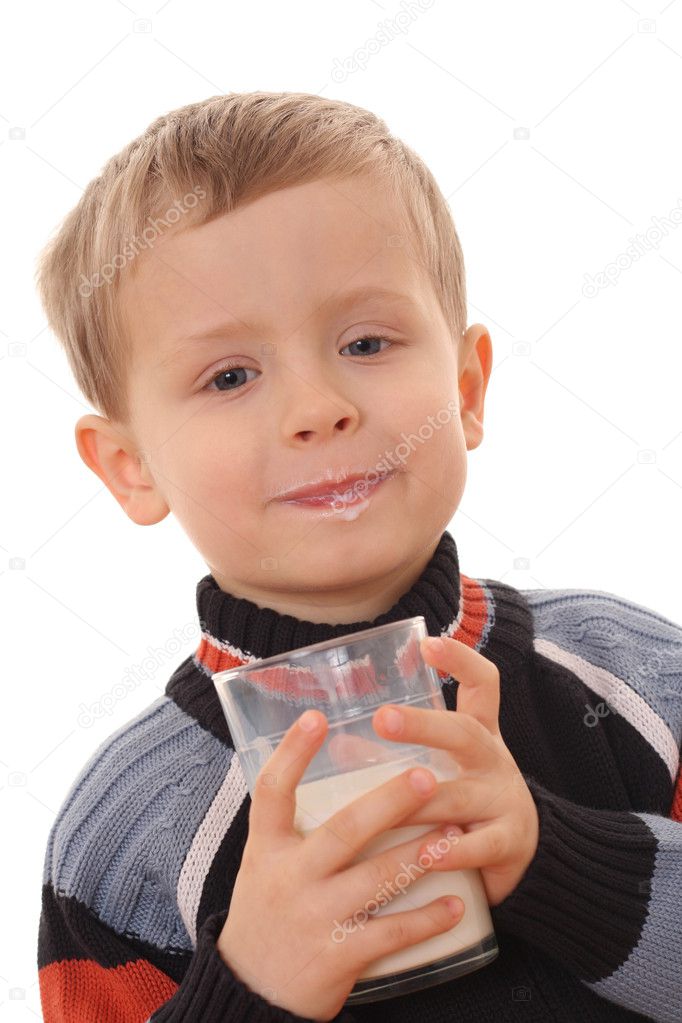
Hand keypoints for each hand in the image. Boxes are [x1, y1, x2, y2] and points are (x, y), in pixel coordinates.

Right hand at [217, 708, 467, 1020]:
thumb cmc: (265, 916)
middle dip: (389, 802)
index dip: (293, 753)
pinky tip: (456, 904)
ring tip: (453, 834)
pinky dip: (427, 918)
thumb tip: (329, 769)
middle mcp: (288, 878)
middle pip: (342, 831)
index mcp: (266, 850)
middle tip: (426, 775)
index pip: (272, 792)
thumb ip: (290, 826)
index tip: (317, 715)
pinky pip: (391, 933)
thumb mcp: (262, 866)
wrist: (250, 995)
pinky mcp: (338, 957)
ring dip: (419, 855)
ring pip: (375, 879)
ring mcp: (314, 918)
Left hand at [371, 635, 539, 906]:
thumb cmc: (466, 799)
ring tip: (395, 800)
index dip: (460, 660)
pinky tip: (430, 855)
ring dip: (426, 799)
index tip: (428, 643)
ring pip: (463, 795)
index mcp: (478, 733)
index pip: (482, 683)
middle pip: (464, 733)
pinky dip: (455, 852)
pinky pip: (482, 847)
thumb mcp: (441, 767)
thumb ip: (397, 753)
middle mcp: (493, 760)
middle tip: (382, 718)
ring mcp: (504, 801)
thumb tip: (334, 742)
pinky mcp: (509, 844)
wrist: (523, 854)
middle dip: (424, 725)